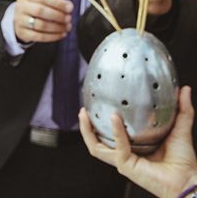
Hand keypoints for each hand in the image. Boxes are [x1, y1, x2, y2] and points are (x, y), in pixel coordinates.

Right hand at [13, 0, 71, 42]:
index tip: (69, 8)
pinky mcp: (22, 33)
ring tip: (66, 27)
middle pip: (40, 11)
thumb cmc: (34, 7)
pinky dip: (53, 36)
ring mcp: (20, 20)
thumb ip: (54, 1)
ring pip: (40, 25)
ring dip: (57, 27)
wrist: (19, 18)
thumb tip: (69, 6)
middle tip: (68, 18)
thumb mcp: (41, 0)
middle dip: (58, 15)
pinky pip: (39, 36)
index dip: (58, 3)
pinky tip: (61, 34)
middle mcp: (21, 7)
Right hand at [80, 86, 196, 197]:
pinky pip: (116, 146)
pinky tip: (114, 118)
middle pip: (96, 141)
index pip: (111, 134)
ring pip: (96, 147)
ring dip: (87, 130)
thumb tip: (184, 90)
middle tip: (83, 111)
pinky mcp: (126, 165)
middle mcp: (125, 154)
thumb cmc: (184, 163)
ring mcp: (124, 160)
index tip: (99, 105)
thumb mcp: (180, 129)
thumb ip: (182, 110)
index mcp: (134, 146)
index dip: (102, 121)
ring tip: (84, 114)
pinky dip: (115, 131)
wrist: (188, 180)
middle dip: (86, 126)